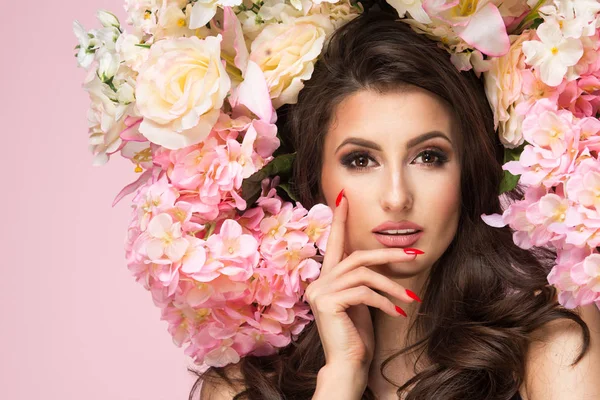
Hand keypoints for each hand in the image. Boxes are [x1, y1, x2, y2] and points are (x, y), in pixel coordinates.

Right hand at [303, 190, 420, 372]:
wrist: (349, 367)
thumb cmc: (358, 337)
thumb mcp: (363, 303)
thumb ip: (363, 281)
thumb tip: (380, 260)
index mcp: (326, 279)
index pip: (334, 244)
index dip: (339, 220)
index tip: (344, 197)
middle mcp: (318, 282)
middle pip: (357, 256)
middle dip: (388, 254)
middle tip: (414, 255)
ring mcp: (320, 292)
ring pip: (364, 274)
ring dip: (392, 285)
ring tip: (411, 297)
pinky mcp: (327, 303)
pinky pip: (363, 292)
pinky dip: (384, 301)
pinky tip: (397, 312)